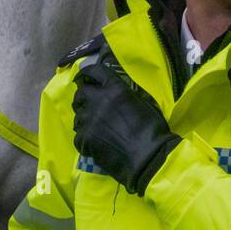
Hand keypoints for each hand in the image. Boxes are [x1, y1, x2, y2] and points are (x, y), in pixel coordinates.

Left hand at [72, 54, 179, 194]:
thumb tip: (114, 94)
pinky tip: (97, 145)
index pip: (94, 71)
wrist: (148, 158)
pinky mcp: (84, 138)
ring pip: (78, 115)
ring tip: (96, 129)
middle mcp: (98, 100)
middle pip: (81, 93)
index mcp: (115, 89)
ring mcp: (89, 119)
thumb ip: (124, 95)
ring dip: (84, 120)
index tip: (83, 77)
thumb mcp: (142, 103)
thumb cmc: (152, 130)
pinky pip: (79, 135)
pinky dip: (86, 139)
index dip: (87, 73)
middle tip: (89, 106)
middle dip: (83, 98)